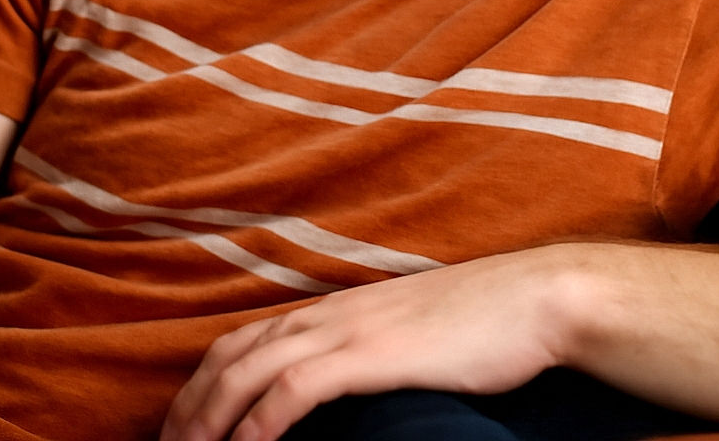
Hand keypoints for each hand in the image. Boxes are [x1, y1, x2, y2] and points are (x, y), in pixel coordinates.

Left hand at [159, 248, 570, 440]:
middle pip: (235, 352)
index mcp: (338, 308)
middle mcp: (332, 313)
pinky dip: (260, 421)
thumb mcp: (411, 332)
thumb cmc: (480, 320)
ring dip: (210, 415)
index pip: (249, 338)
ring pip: (253, 368)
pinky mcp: (375, 355)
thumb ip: (372, 348)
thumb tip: (346, 384)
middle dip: (191, 402)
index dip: (206, 380)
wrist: (531, 297)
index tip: (186, 422)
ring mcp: (351, 331)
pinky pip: (298, 389)